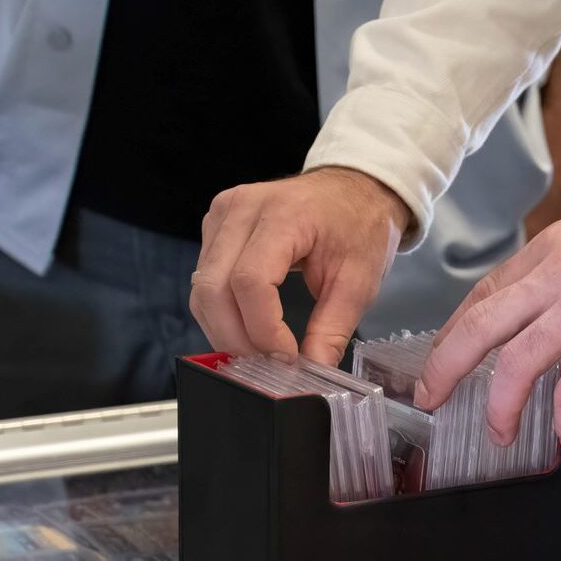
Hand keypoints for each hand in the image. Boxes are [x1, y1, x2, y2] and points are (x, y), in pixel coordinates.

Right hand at [190, 167, 410, 364]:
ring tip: (259, 351)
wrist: (351, 190)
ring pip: (202, 289)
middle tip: (267, 365)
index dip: (263, 329)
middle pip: (213, 289)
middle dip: (237, 339)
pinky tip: (247, 327)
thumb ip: (333, 328)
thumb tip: (314, 370)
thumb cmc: (357, 226)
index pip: (250, 281)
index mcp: (284, 214)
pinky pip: (203, 280)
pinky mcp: (215, 226)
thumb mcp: (359, 281)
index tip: (287, 356)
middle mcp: (242, 209)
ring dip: (225, 330)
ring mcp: (223, 215)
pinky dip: (221, 312)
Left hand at [414, 205, 560, 449]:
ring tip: (500, 433)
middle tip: (431, 396)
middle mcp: (557, 276)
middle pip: (481, 326)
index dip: (455, 331)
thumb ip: (559, 277)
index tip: (440, 358)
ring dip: (500, 406)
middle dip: (446, 366)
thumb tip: (532, 320)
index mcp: (550, 250)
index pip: (485, 293)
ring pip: (515, 364)